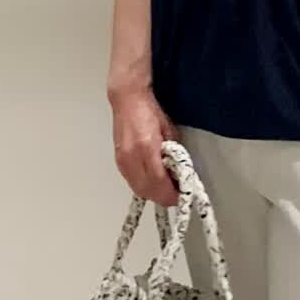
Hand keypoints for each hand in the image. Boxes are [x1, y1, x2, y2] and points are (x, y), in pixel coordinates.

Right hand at [110, 90, 182, 205]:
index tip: (181, 196)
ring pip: (138, 189)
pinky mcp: (118, 161)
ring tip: (165, 190)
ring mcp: (122, 160)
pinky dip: (143, 187)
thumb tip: (178, 173)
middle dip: (163, 198)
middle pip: (147, 190)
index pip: (159, 182)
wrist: (128, 101)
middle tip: (176, 196)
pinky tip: (152, 183)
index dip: (171, 194)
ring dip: (153, 195)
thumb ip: (173, 154)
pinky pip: (132, 183)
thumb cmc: (150, 112)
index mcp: (147, 148)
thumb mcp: (169, 132)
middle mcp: (132, 157)